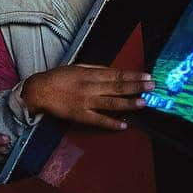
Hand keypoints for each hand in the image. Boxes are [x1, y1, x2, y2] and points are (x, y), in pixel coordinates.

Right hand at [21, 63, 153, 130]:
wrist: (40, 91)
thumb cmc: (59, 78)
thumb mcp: (78, 67)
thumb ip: (97, 69)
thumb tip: (115, 71)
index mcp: (90, 74)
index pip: (116, 74)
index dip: (133, 75)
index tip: (146, 75)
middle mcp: (90, 87)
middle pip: (117, 87)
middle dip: (136, 86)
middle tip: (151, 87)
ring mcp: (86, 102)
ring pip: (110, 103)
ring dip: (128, 103)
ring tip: (142, 103)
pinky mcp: (80, 115)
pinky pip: (98, 120)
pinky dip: (111, 123)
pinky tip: (124, 125)